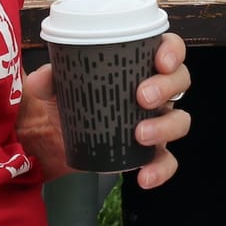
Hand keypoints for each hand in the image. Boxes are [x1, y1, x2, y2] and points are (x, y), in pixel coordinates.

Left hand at [18, 33, 192, 189]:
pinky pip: (166, 161)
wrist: (53, 137)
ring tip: (139, 135)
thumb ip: (47, 78)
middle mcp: (155, 90)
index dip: (173, 51)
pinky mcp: (147, 153)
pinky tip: (144, 177)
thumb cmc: (66, 98)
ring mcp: (155, 122)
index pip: (169, 48)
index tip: (161, 61)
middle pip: (180, 81)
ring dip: (165, 126)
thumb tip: (44, 78)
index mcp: (139, 64)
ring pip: (180, 120)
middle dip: (167, 87)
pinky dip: (161, 169)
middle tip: (141, 97)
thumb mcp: (51, 84)